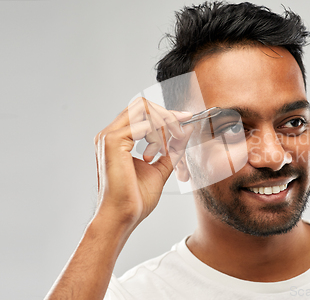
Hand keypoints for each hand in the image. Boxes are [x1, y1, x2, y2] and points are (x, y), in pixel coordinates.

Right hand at [93, 97, 192, 227]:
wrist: (123, 216)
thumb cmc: (136, 198)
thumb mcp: (161, 168)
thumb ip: (172, 148)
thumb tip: (187, 129)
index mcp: (118, 139)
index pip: (142, 112)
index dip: (166, 113)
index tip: (187, 119)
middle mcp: (110, 134)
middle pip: (143, 105)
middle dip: (167, 116)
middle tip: (181, 133)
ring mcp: (109, 136)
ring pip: (143, 109)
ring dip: (164, 124)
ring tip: (166, 150)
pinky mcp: (113, 141)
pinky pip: (142, 124)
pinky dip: (157, 134)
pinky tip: (157, 153)